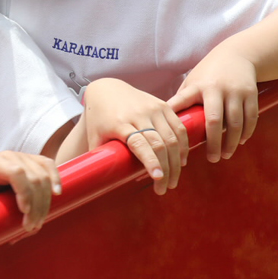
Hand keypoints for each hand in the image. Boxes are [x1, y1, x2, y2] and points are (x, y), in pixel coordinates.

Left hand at [0, 151, 60, 231]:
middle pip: (34, 176)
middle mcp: (9, 157)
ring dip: (45, 202)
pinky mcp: (32, 163)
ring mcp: (22, 158)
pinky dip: (55, 179)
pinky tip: (57, 194)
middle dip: (37, 204)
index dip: (26, 192)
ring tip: (36, 223)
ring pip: (44, 176)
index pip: (17, 173)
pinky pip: (48, 166)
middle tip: (30, 227)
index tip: (25, 213)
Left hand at [81, 78, 186, 194]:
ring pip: (172, 137)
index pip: (139, 143)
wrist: (107, 90)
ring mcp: (152, 108)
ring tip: (173, 180)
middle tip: (165, 188)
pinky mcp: (163, 105)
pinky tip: (181, 160)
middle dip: (166, 169)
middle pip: (159, 143)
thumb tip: (98, 183)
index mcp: (120, 123)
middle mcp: (138, 114)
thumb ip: (98, 157)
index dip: (151, 161)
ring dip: (176, 161)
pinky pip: (178, 127)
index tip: (158, 178)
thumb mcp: (95, 137)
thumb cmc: (99, 118)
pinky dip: (183, 145)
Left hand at [168, 49, 257, 163]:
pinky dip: (246, 133)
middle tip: (212, 159)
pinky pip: (250, 118)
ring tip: (226, 154)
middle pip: (215, 121)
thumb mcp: (192, 81)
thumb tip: (164, 124)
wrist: (238, 54)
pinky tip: (240, 142)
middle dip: (214, 143)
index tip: (176, 142)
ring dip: (231, 142)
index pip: (184, 103)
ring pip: (236, 123)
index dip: (178, 121)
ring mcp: (236, 91)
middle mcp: (217, 88)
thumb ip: (182, 100)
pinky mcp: (251, 93)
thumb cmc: (209, 74)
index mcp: (198, 86)